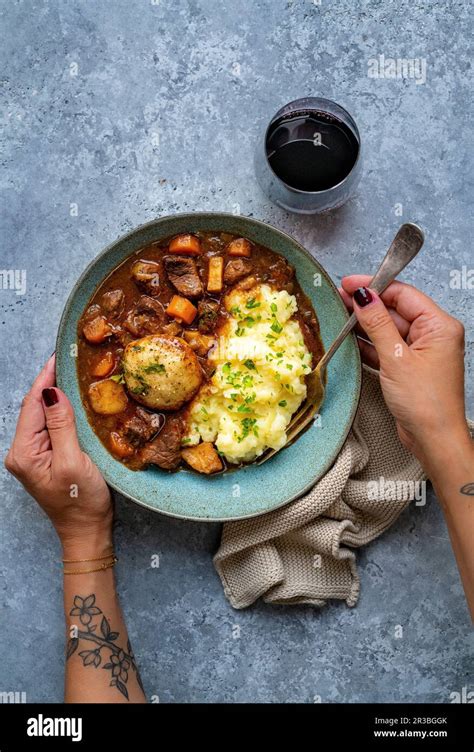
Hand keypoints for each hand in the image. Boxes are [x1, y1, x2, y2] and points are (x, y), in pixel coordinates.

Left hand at [4, 355, 112, 554]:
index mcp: (24, 452)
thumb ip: (61, 426)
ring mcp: (33, 455)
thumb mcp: (73, 461)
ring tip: (72, 374)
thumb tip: (51, 391)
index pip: (32, 405)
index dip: (45, 378)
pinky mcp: (45, 457)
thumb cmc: (81, 502)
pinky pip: (51, 427)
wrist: (87, 531)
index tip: (58, 356)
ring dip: (56, 396)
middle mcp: (22, 452)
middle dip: (50, 383)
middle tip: (69, 360)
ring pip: (43, 416)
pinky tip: (72, 401)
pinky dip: (61, 412)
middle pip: (35, 408)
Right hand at [339, 276, 470, 472]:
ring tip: (338, 315)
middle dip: (366, 305)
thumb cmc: (424, 401)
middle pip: (395, 311)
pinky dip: (368, 345)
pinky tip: (348, 338)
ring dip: (364, 325)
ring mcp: (420, 352)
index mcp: (439, 325)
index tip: (348, 283)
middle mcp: (432, 335)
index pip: (404, 294)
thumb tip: (363, 295)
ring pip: (388, 330)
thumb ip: (377, 324)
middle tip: (337, 298)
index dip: (375, 286)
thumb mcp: (396, 357)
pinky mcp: (408, 368)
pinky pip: (386, 348)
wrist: (433, 439)